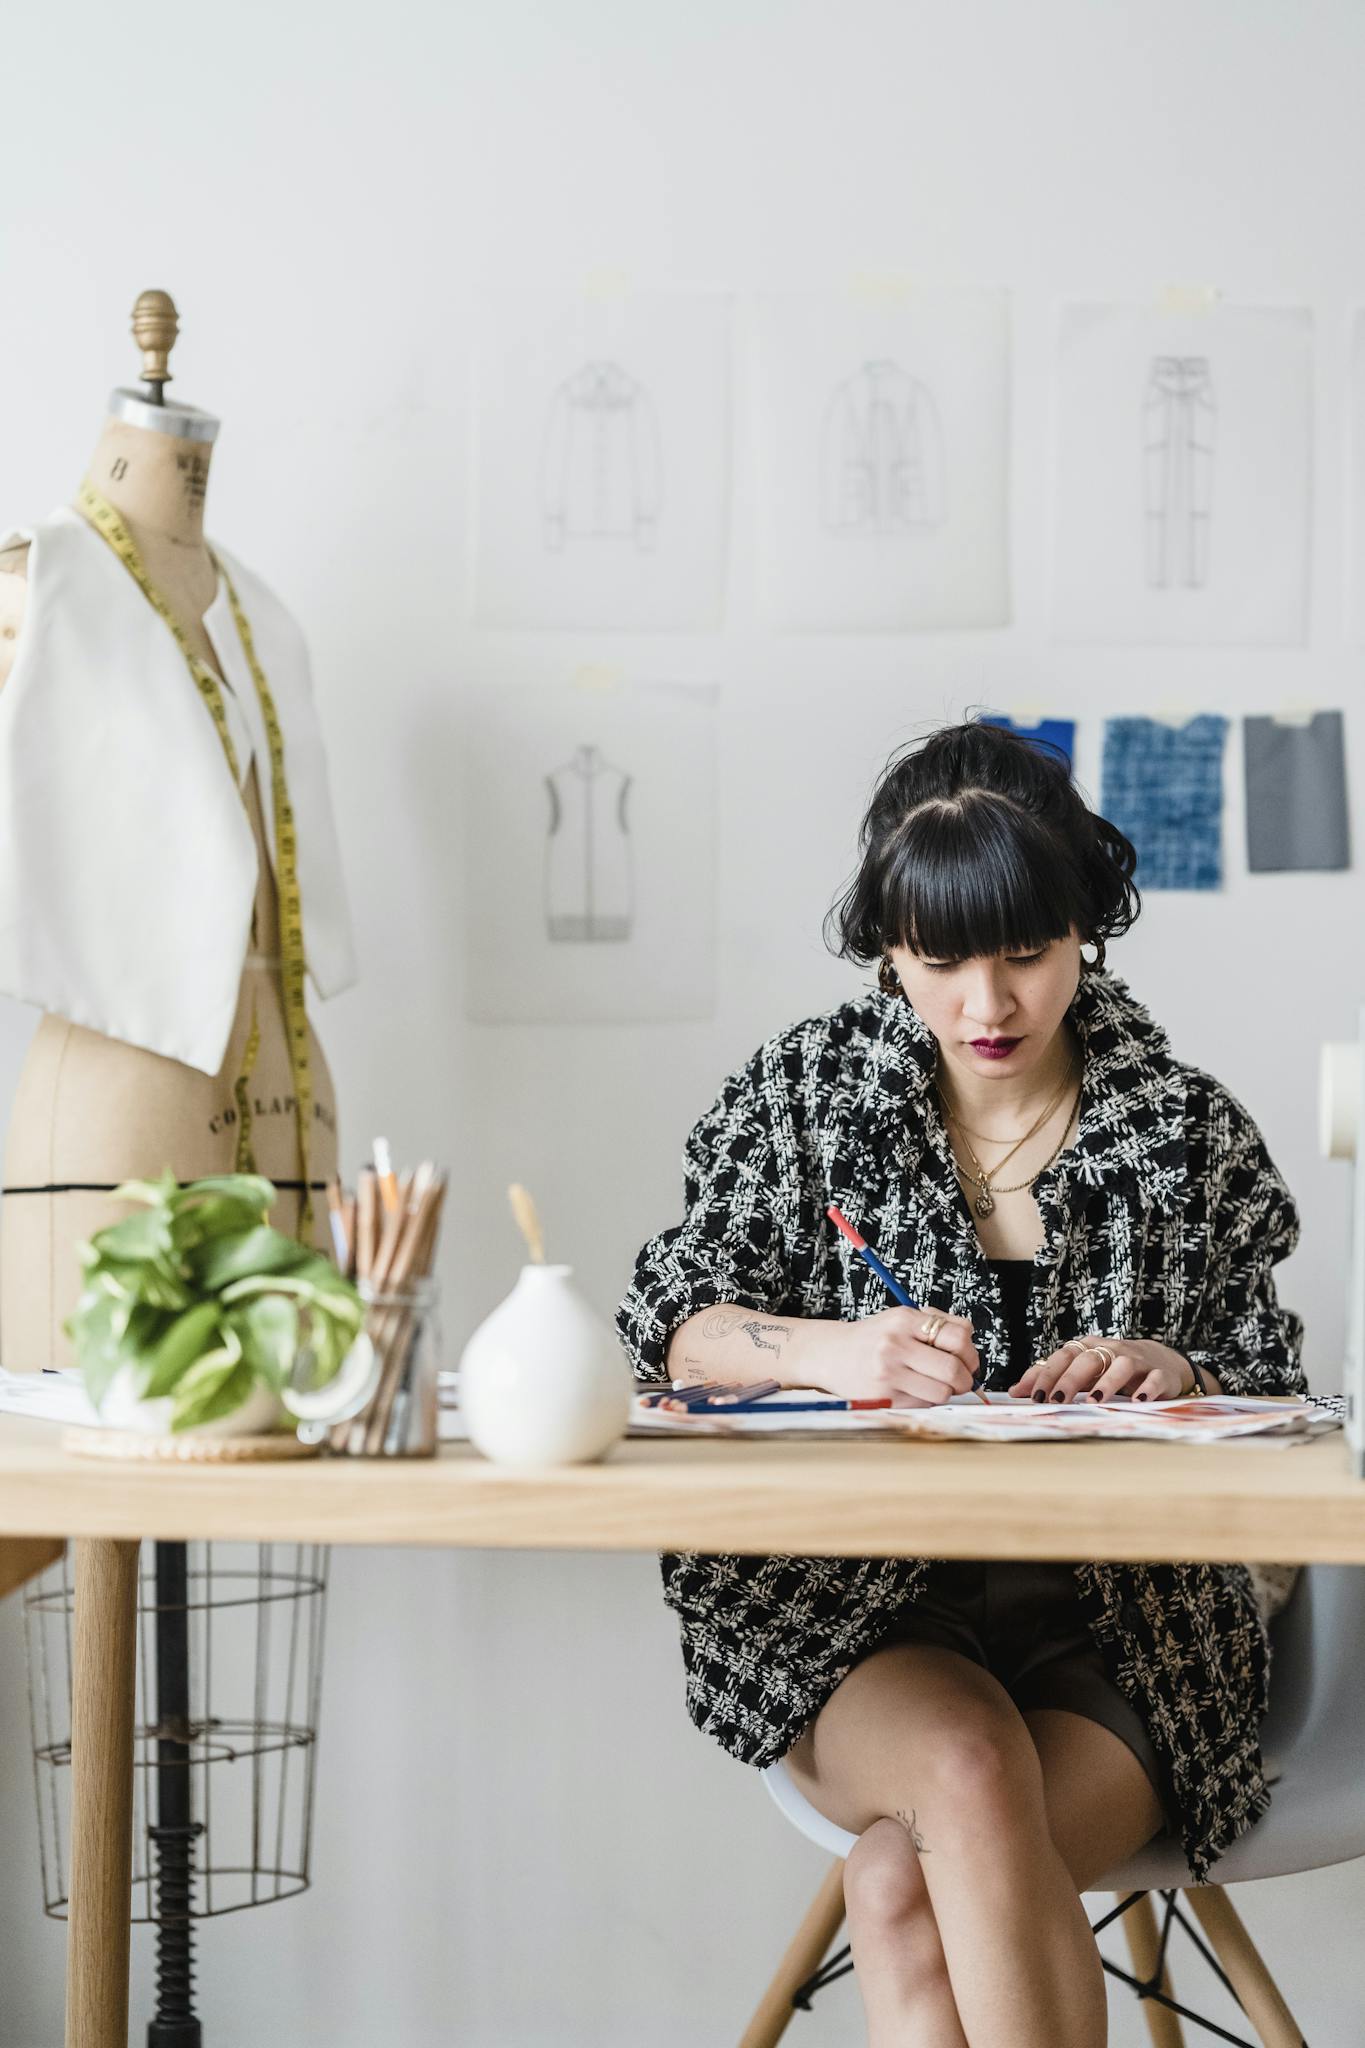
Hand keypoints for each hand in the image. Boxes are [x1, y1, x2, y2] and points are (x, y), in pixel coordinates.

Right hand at [824, 1305, 979, 1406]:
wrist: (831, 1355)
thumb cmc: (874, 1338)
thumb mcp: (902, 1319)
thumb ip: (939, 1324)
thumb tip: (972, 1344)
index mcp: (904, 1320)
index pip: (958, 1337)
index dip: (971, 1353)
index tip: (968, 1359)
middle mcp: (895, 1345)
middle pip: (953, 1370)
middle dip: (966, 1378)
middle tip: (962, 1378)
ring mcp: (888, 1374)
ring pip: (942, 1393)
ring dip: (947, 1392)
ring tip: (934, 1383)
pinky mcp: (884, 1398)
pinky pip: (924, 1405)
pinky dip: (927, 1399)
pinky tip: (914, 1389)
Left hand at [1010, 1334, 1195, 1403]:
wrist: (1160, 1362)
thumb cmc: (1111, 1369)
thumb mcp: (1082, 1372)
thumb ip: (1051, 1380)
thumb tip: (1016, 1392)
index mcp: (1088, 1348)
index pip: (1064, 1356)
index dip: (1048, 1374)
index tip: (1034, 1396)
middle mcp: (1111, 1349)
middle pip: (1088, 1359)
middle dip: (1070, 1380)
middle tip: (1056, 1401)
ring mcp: (1137, 1360)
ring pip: (1121, 1365)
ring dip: (1107, 1382)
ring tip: (1095, 1400)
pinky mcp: (1160, 1373)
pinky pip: (1154, 1379)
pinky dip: (1147, 1389)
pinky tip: (1138, 1401)